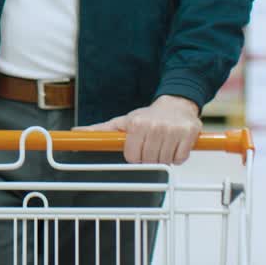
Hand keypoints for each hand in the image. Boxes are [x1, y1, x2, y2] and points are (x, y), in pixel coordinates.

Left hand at [80, 96, 201, 164]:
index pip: (132, 157)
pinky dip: (178, 156)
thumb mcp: (123, 121)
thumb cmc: (148, 116)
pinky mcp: (189, 134)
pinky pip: (180, 159)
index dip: (134, 155)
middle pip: (148, 161)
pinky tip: (174, 145)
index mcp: (136, 124)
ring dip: (164, 157)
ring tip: (162, 144)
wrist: (176, 103)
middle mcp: (155, 126)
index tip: (138, 147)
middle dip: (149, 156)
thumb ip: (100, 130)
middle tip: (151, 145)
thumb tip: (76, 132)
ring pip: (165, 161)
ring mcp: (173, 131)